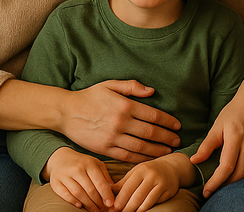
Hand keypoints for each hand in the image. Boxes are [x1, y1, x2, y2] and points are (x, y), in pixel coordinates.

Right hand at [44, 147, 114, 211]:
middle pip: (89, 190)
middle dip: (97, 202)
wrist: (60, 158)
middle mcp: (77, 168)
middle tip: (102, 209)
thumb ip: (104, 176)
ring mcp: (65, 175)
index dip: (106, 194)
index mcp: (89, 163)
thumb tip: (113, 189)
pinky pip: (65, 194)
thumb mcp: (95, 164)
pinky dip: (73, 201)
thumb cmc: (82, 163)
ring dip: (88, 204)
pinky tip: (80, 205)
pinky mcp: (55, 182)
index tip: (110, 203)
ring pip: (78, 193)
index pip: (99, 182)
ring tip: (94, 210)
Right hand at [60, 80, 180, 162]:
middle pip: (150, 132)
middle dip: (167, 137)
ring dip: (157, 150)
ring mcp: (112, 137)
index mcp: (124, 105)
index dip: (168, 121)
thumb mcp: (110, 84)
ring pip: (141, 147)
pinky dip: (140, 158)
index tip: (177, 125)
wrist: (66, 112)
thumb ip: (132, 86)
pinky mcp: (104, 149)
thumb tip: (152, 91)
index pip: (153, 115)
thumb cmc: (90, 96)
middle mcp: (120, 122)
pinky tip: (149, 158)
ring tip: (168, 151)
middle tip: (177, 140)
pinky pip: (126, 156)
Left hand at [113, 153, 195, 211]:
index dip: (119, 199)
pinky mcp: (168, 191)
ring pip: (146, 201)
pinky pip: (155, 203)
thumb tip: (109, 192)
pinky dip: (145, 208)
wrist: (172, 167)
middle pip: (136, 196)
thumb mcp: (136, 173)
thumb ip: (123, 183)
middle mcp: (151, 175)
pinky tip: (139, 211)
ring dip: (135, 210)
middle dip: (126, 207)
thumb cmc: (149, 171)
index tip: (112, 208)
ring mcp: (161, 183)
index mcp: (141, 170)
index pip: (128, 187)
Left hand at [190, 78, 243, 196]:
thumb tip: (194, 161)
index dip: (215, 182)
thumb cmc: (235, 110)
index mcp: (235, 138)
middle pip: (238, 175)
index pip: (226, 167)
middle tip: (213, 191)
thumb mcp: (218, 125)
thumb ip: (207, 145)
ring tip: (224, 186)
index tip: (206, 191)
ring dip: (236, 184)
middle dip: (224, 186)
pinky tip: (239, 178)